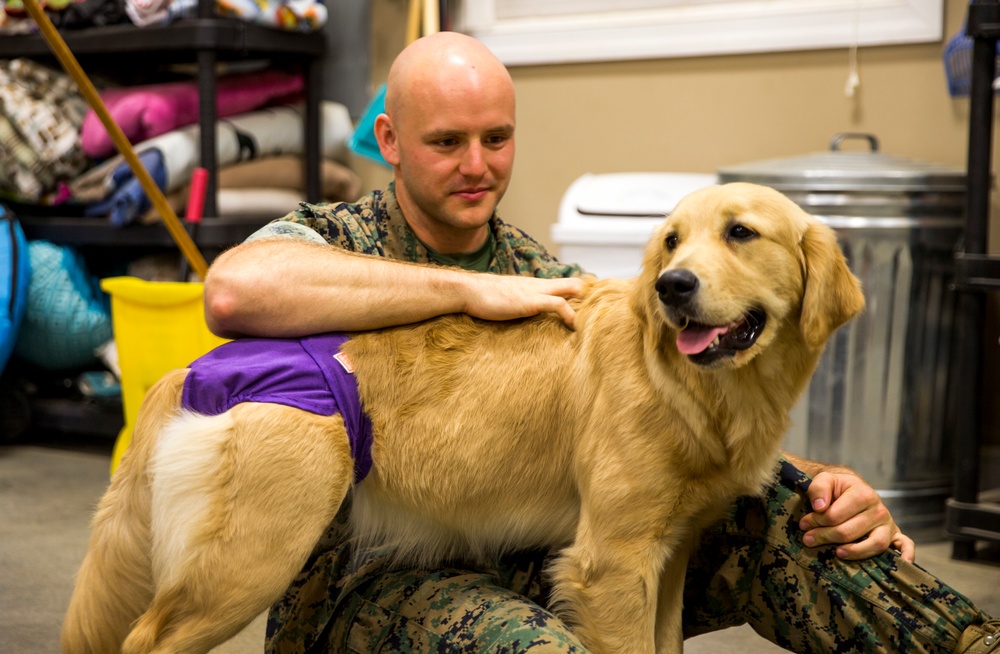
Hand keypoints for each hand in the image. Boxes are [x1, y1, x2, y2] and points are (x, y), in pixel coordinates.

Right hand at [462, 275, 588, 328]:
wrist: (468, 291)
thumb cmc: (482, 298)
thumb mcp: (504, 301)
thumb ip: (516, 306)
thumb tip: (518, 316)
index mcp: (533, 285)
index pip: (563, 283)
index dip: (579, 292)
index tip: (590, 305)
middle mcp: (538, 285)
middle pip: (573, 282)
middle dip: (589, 295)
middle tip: (601, 311)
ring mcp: (536, 291)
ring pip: (571, 289)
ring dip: (584, 305)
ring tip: (594, 321)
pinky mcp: (531, 301)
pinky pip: (558, 304)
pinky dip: (570, 313)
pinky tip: (575, 325)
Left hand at [799, 470, 915, 562]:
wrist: (852, 488)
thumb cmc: (837, 487)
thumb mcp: (825, 480)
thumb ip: (818, 488)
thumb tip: (820, 506)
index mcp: (863, 493)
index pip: (836, 515)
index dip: (816, 522)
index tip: (803, 525)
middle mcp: (879, 509)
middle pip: (850, 531)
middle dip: (825, 536)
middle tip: (808, 540)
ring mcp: (888, 524)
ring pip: (875, 544)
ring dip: (855, 551)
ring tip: (837, 553)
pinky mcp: (894, 535)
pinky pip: (906, 545)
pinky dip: (906, 554)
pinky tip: (902, 563)